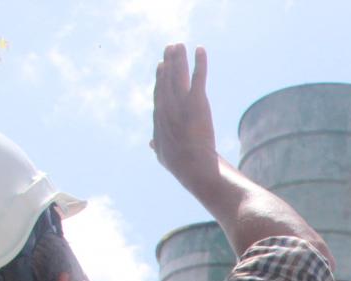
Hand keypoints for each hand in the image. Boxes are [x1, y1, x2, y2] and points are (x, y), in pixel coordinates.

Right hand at [150, 44, 219, 193]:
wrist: (192, 165)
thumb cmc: (179, 164)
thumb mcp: (162, 155)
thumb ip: (156, 145)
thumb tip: (150, 143)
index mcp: (159, 117)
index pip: (159, 92)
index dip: (160, 78)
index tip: (162, 66)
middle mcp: (167, 105)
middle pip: (167, 78)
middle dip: (168, 61)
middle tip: (170, 48)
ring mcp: (181, 102)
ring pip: (178, 74)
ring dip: (179, 57)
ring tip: (180, 45)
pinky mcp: (197, 101)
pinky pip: (198, 76)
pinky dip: (200, 62)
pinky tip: (200, 49)